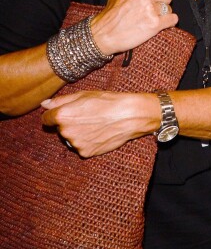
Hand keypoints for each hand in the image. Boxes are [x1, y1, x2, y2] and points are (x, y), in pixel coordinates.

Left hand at [41, 90, 157, 157]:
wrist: (129, 116)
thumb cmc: (107, 102)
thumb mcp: (82, 95)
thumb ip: (60, 101)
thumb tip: (44, 105)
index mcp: (62, 115)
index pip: (46, 119)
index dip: (55, 115)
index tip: (67, 113)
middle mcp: (66, 131)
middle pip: (60, 129)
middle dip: (70, 124)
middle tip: (88, 116)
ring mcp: (76, 144)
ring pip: (72, 139)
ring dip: (79, 134)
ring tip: (96, 125)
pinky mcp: (86, 153)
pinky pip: (82, 148)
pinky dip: (88, 143)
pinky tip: (99, 134)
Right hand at [90, 0, 178, 55]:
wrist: (104, 34)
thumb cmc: (110, 13)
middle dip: (161, 4)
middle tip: (150, 11)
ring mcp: (151, 8)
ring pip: (169, 9)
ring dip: (163, 15)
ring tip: (149, 19)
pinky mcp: (155, 23)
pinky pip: (173, 19)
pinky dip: (168, 23)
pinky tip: (159, 25)